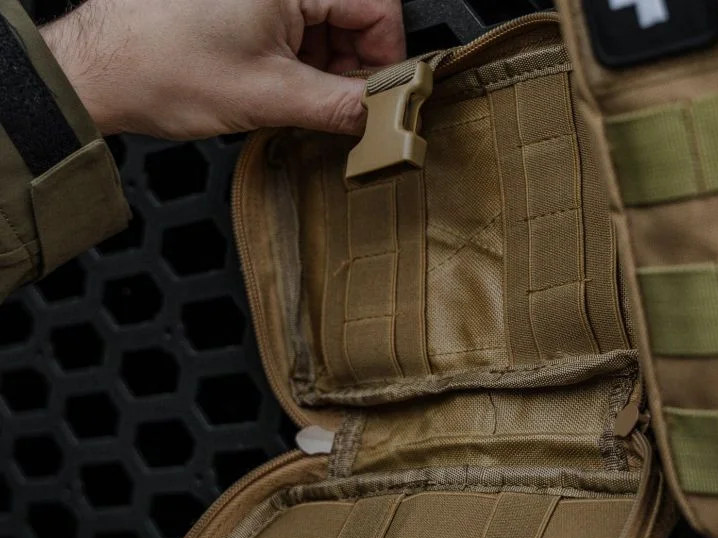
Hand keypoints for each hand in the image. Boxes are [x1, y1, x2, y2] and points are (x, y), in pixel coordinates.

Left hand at [40, 0, 404, 138]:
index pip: (378, 8)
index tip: (377, 98)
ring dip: (323, 69)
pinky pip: (296, 27)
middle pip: (353, 15)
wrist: (105, 69)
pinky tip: (281, 88)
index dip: (384, 59)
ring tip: (295, 101)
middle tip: (335, 109)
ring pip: (326, 24)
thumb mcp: (270, 96)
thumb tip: (383, 117)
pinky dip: (299, 62)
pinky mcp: (247, 3)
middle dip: (350, 67)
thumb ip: (340, 106)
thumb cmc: (165, 67)